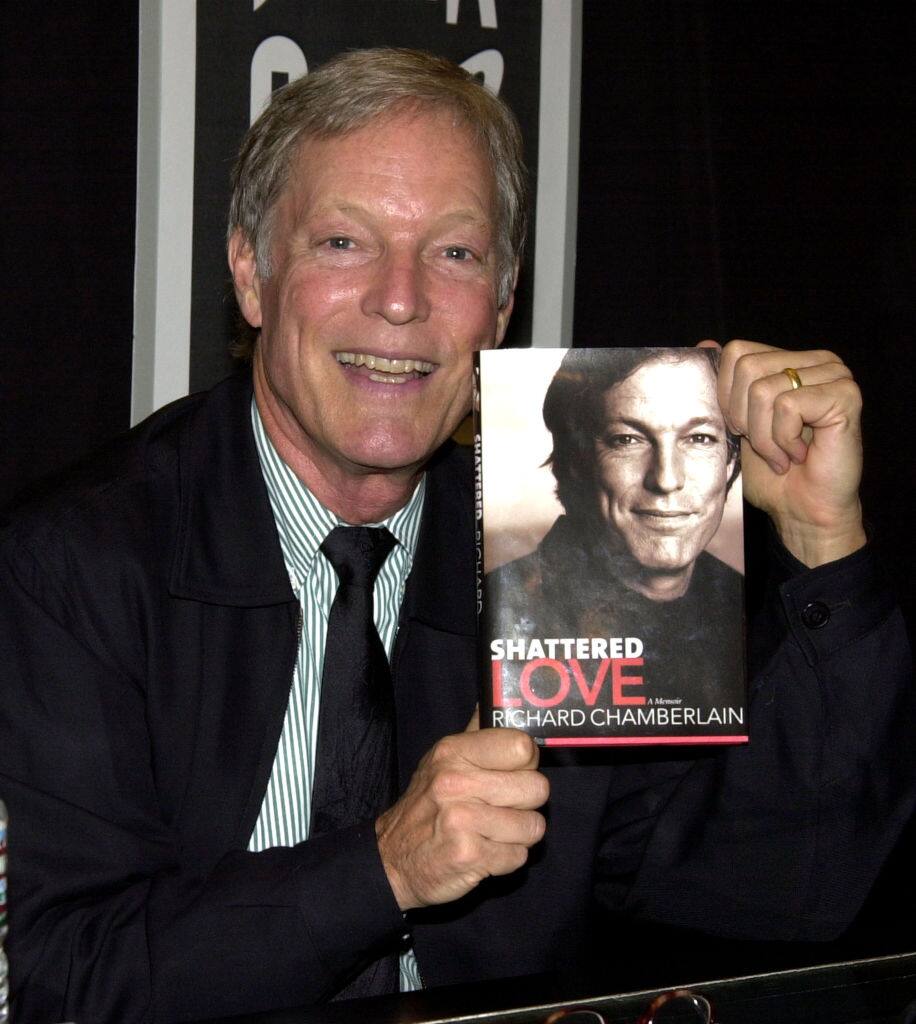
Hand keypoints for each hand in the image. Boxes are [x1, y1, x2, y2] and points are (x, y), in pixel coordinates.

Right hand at [375, 710, 548, 910]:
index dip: (526, 763)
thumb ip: (474, 733)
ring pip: (533, 826)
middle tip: (503, 807)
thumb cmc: (425, 807)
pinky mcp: (470, 856)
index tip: (514, 772)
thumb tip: (494, 698)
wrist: (392, 861)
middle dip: (527, 803)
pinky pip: (520, 856)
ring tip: (493, 831)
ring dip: (519, 834)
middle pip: (537, 788)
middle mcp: (457, 782)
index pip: (522, 746)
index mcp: (453, 753)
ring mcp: (462, 821)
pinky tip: (485, 850)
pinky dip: (507, 858)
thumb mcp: (440, 761)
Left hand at [710, 339, 866, 566]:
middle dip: (743, 417)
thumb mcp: (736, 423)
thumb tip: (704, 345)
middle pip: (747, 367)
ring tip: (782, 454)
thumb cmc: (771, 472)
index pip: (736, 352)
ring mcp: (834, 375)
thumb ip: (724, 385)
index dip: (726, 396)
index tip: (743, 429)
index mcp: (790, 361)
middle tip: (764, 444)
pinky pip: (787, 406)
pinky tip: (800, 454)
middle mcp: (816, 361)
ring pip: (764, 390)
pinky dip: (783, 439)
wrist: (803, 510)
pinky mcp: (845, 395)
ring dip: (764, 436)